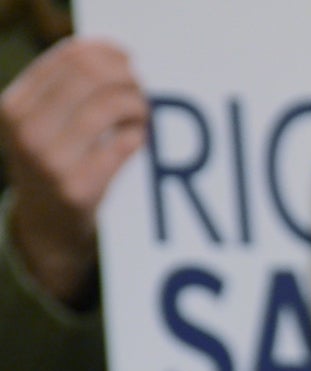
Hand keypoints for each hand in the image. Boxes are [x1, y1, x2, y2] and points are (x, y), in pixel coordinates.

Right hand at [0, 37, 147, 305]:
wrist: (46, 226)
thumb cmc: (54, 161)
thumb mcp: (41, 122)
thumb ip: (67, 88)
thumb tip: (117, 53)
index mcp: (14, 106)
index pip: (70, 58)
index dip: (108, 53)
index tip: (128, 59)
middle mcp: (26, 131)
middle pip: (92, 76)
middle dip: (126, 76)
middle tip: (140, 88)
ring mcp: (50, 162)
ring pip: (108, 107)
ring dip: (137, 105)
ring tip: (143, 114)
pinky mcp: (78, 188)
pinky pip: (123, 145)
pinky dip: (138, 136)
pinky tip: (138, 138)